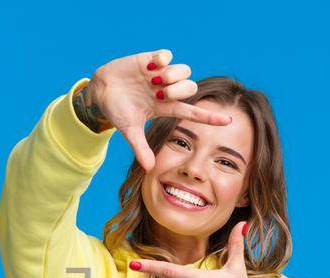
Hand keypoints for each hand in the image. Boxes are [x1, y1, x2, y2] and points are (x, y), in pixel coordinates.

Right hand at [86, 49, 232, 170]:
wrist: (100, 91)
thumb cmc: (116, 111)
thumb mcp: (129, 130)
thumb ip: (140, 148)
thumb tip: (149, 169)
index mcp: (166, 107)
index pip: (193, 112)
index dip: (210, 117)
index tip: (228, 121)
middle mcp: (167, 90)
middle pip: (190, 87)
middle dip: (179, 89)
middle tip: (161, 93)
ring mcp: (160, 75)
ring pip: (184, 70)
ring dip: (173, 75)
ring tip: (155, 79)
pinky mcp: (150, 60)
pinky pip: (168, 55)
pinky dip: (163, 59)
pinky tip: (151, 66)